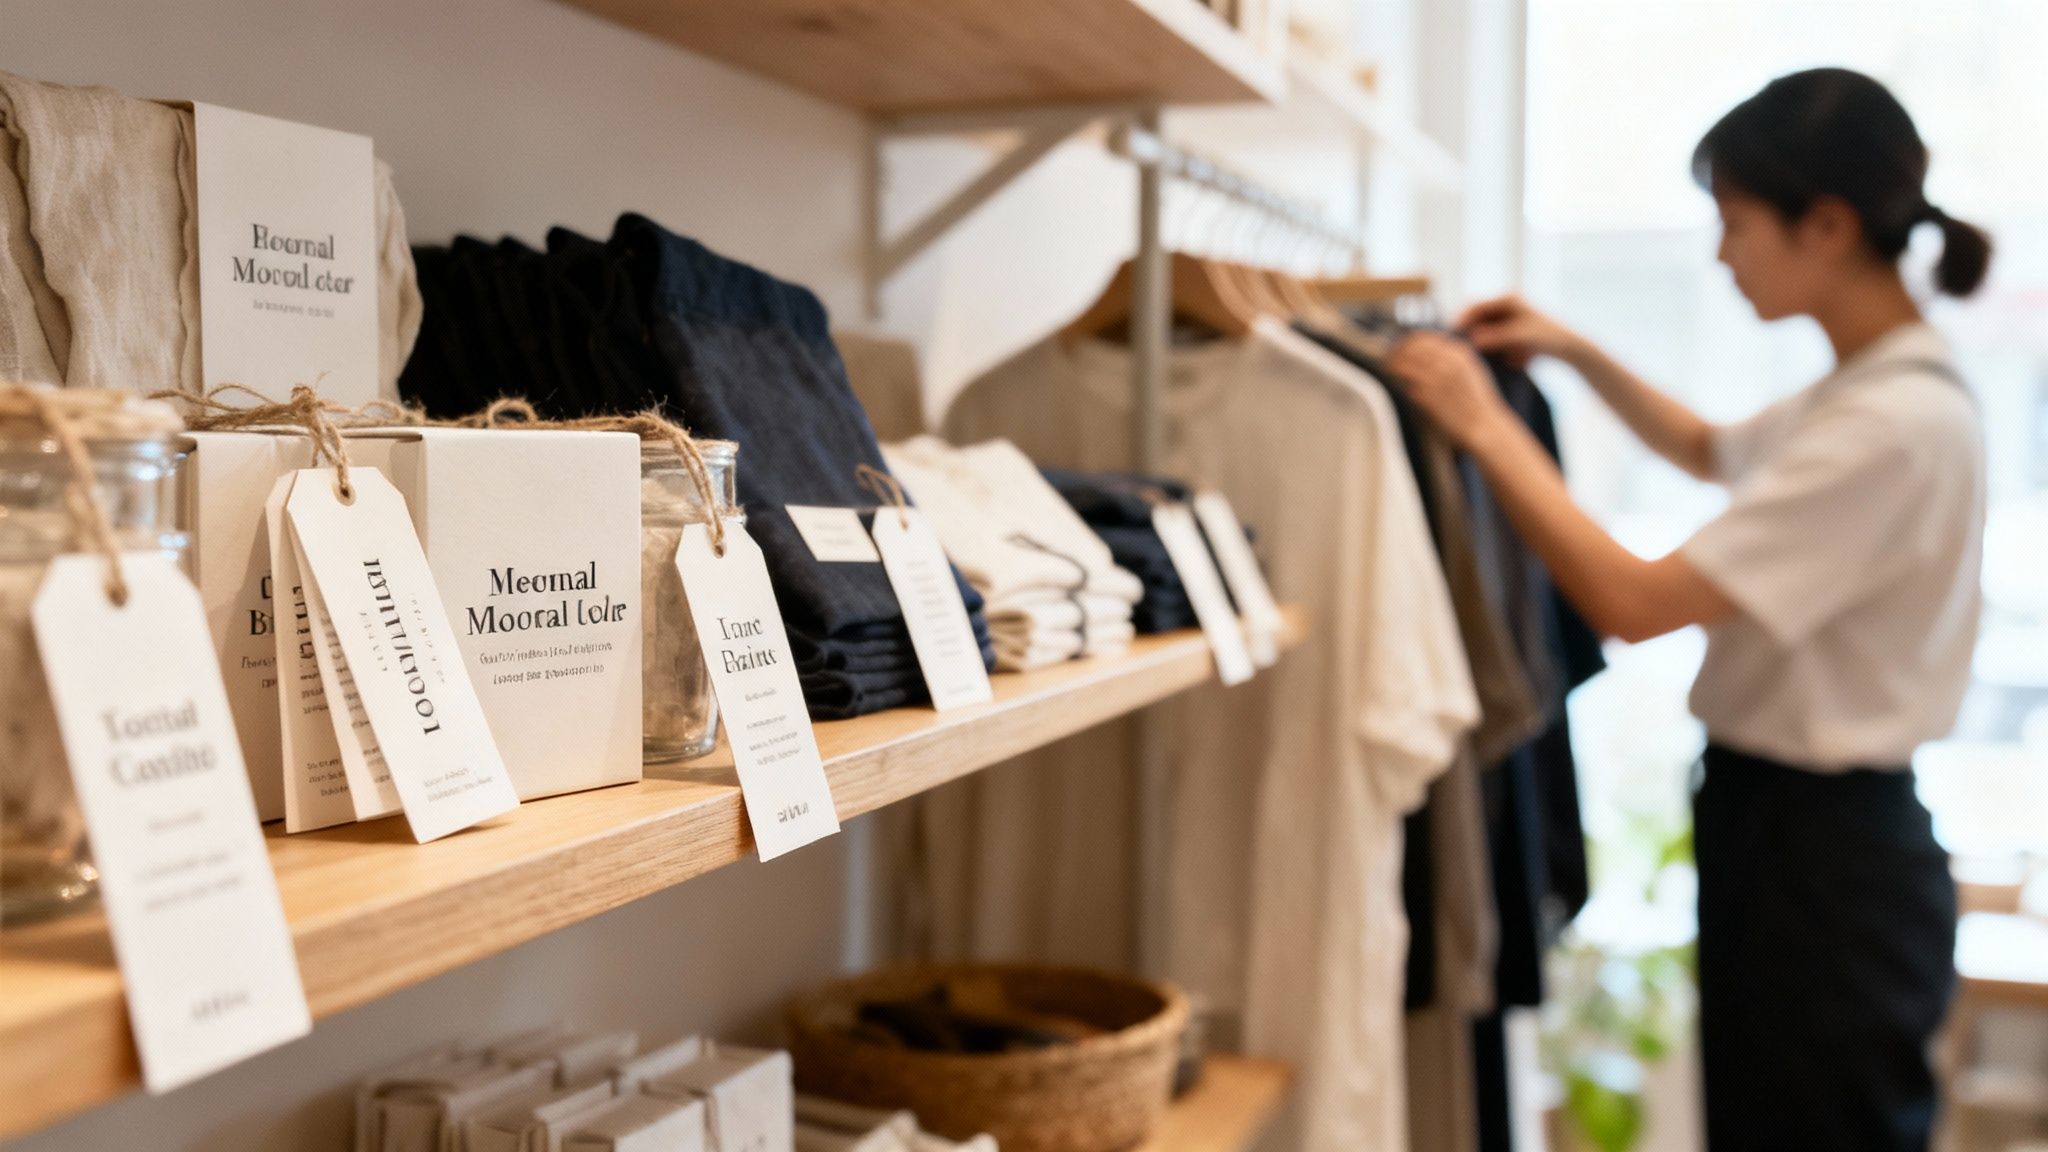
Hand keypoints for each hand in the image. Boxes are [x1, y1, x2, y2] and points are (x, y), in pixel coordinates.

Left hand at [1387, 331, 1515, 453]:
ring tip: (1389, 370)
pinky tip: (1397, 385)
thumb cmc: (1478, 404)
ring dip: (1393, 365)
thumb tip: (1428, 354)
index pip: (1425, 337)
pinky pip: (1405, 382)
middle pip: (1411, 346)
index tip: (1401, 348)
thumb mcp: (1471, 371)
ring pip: (1404, 362)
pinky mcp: (1428, 396)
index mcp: (1459, 354)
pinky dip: (1398, 381)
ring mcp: (1437, 378)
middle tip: (1390, 359)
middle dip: (1397, 351)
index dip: (1408, 341)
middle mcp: (1447, 362)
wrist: (1484, 427)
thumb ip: (1452, 359)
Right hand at [1455, 294, 1581, 367]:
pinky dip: (1490, 349)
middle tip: (1456, 348)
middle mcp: (1506, 307)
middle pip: (1478, 319)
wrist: (1569, 348)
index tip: (1452, 334)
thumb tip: (1472, 340)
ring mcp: (1508, 320)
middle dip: (1468, 333)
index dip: (1462, 320)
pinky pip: (1493, 340)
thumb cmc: (1546, 338)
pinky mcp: (1511, 334)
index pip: (1477, 306)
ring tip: (1469, 356)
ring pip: (1484, 331)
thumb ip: (1494, 339)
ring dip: (1479, 343)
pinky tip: (1488, 360)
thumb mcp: (1518, 338)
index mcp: (1508, 300)